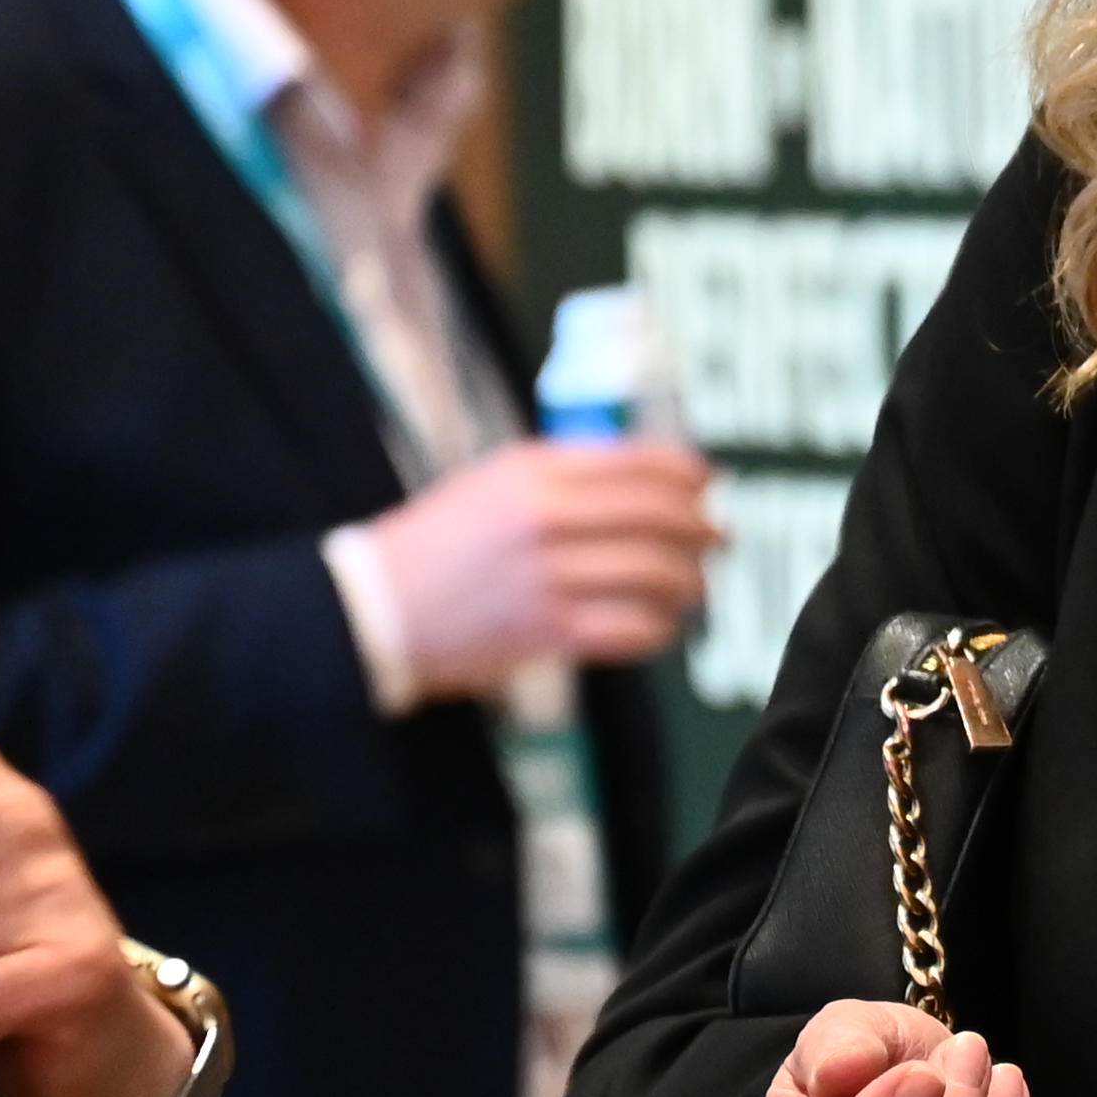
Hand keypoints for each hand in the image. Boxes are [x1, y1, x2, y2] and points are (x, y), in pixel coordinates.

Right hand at [370, 437, 721, 685]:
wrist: (376, 607)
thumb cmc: (443, 540)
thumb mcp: (496, 479)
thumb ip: (568, 470)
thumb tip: (653, 474)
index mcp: (534, 471)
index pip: (641, 463)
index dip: (689, 475)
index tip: (708, 485)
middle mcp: (544, 518)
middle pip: (659, 517)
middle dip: (703, 528)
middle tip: (719, 538)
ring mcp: (547, 577)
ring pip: (655, 574)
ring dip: (690, 582)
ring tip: (695, 586)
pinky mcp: (546, 633)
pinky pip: (632, 628)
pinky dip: (660, 626)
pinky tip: (662, 624)